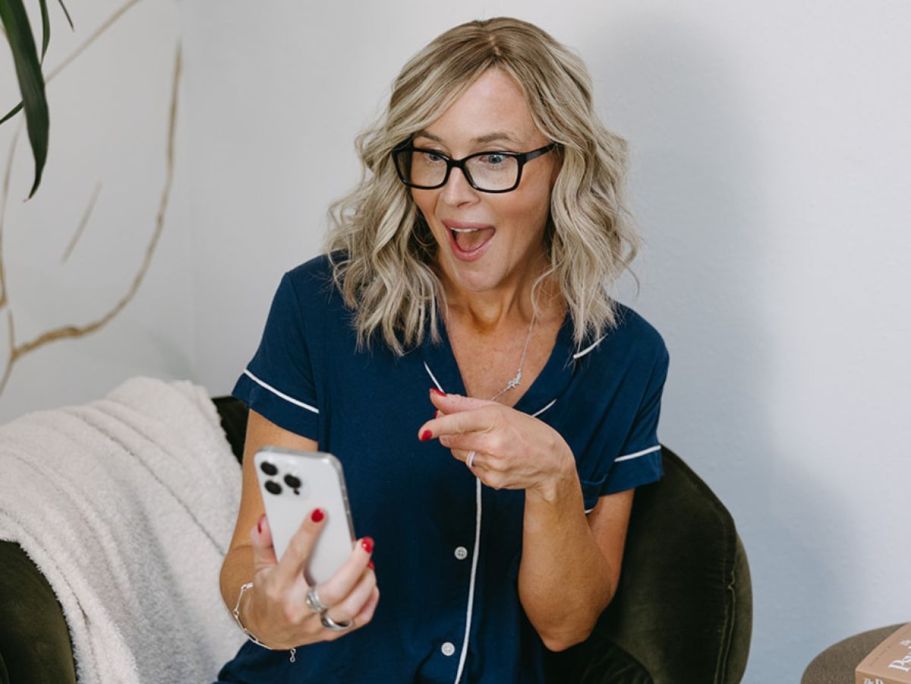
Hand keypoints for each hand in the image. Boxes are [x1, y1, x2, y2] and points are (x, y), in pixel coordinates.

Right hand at [240, 510, 378, 648]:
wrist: (267, 631)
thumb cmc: (268, 593)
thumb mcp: (260, 566)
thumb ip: (263, 542)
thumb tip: (267, 520)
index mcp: (279, 586)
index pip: (295, 556)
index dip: (308, 532)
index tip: (321, 513)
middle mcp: (297, 607)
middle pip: (333, 589)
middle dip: (354, 565)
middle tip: (364, 543)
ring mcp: (314, 624)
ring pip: (348, 607)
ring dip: (365, 583)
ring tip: (370, 562)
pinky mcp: (328, 634)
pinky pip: (357, 620)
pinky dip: (369, 601)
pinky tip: (370, 583)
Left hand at [420, 389, 574, 498]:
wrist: (551, 462)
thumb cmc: (523, 430)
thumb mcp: (497, 410)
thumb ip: (462, 403)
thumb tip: (434, 396)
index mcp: (496, 419)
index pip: (460, 422)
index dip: (439, 426)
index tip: (423, 432)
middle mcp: (494, 443)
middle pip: (452, 440)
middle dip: (448, 433)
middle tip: (462, 427)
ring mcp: (494, 465)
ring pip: (458, 455)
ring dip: (463, 447)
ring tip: (487, 442)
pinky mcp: (493, 481)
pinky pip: (470, 468)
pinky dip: (475, 461)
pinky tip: (494, 457)